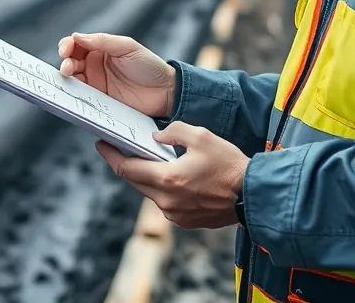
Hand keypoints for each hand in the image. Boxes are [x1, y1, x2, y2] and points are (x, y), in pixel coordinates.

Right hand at [58, 32, 175, 118]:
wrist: (165, 92)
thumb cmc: (150, 66)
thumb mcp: (128, 47)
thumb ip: (103, 41)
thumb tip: (77, 37)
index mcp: (102, 48)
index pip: (78, 43)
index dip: (68, 45)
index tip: (66, 49)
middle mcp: (96, 64)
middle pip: (71, 60)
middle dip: (65, 61)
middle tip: (67, 67)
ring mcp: (97, 82)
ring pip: (73, 78)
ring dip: (67, 77)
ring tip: (69, 77)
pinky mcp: (99, 99)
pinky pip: (82, 95)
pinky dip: (74, 93)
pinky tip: (72, 91)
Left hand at [96, 121, 249, 229]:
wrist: (253, 195)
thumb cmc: (229, 164)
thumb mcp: (201, 136)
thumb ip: (173, 132)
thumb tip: (156, 138)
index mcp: (167, 179)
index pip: (127, 168)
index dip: (110, 155)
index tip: (101, 144)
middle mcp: (166, 201)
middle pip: (135, 181)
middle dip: (128, 164)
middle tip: (123, 148)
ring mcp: (175, 215)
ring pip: (151, 192)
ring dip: (149, 177)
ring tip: (154, 160)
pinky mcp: (185, 222)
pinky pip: (166, 202)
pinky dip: (164, 189)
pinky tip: (175, 177)